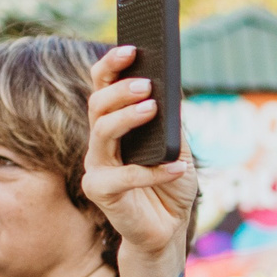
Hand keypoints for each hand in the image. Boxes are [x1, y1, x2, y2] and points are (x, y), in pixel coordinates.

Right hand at [82, 45, 199, 263]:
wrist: (167, 229)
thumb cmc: (171, 184)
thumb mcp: (179, 148)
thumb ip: (172, 123)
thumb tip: (173, 92)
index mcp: (115, 125)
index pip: (104, 87)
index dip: (112, 66)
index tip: (130, 47)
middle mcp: (100, 142)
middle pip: (98, 106)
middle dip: (119, 90)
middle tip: (145, 83)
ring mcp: (96, 167)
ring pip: (102, 132)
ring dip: (127, 117)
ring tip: (152, 107)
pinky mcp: (101, 192)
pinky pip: (125, 176)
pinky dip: (154, 171)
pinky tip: (178, 166)